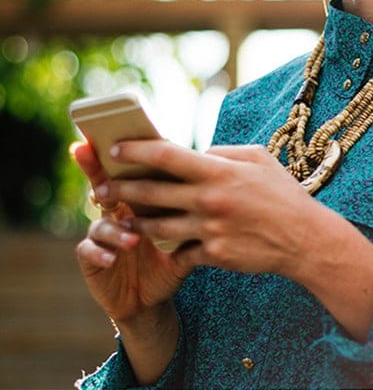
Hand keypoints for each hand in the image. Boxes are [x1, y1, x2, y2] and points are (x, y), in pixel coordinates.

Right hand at [72, 142, 189, 322]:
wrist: (153, 297)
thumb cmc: (173, 256)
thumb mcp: (188, 229)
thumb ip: (197, 205)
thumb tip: (221, 176)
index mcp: (139, 198)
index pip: (130, 170)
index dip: (122, 154)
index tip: (119, 139)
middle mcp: (117, 210)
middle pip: (103, 184)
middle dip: (96, 171)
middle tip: (105, 171)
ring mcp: (102, 234)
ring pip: (100, 221)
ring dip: (114, 228)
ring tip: (133, 238)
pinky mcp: (92, 258)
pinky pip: (88, 251)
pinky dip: (99, 252)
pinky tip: (111, 258)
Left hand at [96, 140, 372, 341]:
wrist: (304, 238)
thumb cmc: (281, 192)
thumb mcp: (258, 158)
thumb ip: (223, 152)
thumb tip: (197, 152)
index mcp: (219, 171)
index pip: (166, 155)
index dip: (136, 150)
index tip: (115, 149)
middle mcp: (209, 199)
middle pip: (151, 192)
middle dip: (120, 189)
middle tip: (101, 188)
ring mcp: (209, 229)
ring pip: (157, 226)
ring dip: (135, 220)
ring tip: (121, 216)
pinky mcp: (213, 255)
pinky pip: (180, 250)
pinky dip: (169, 245)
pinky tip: (159, 242)